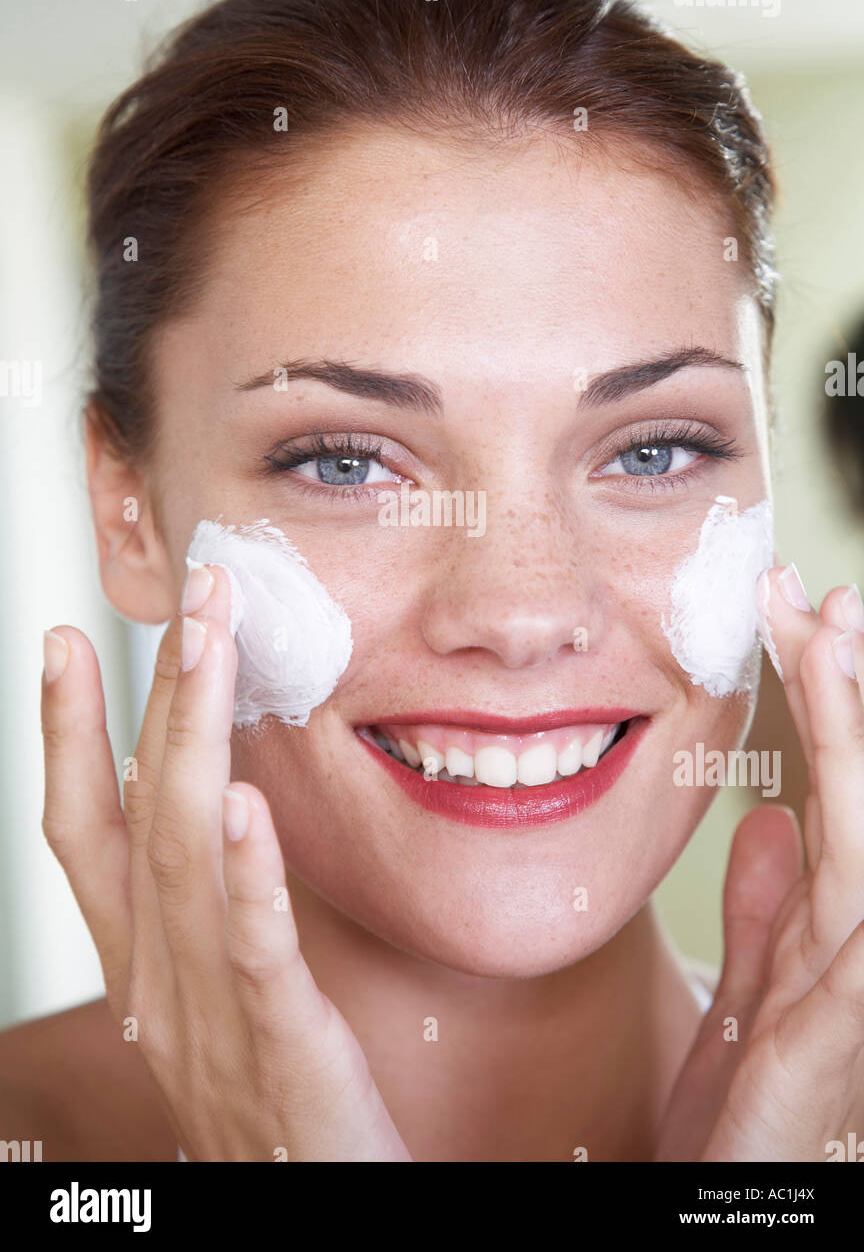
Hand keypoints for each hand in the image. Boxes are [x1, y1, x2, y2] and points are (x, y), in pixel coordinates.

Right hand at [40, 565, 410, 1161]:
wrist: (301, 1213)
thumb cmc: (267, 1102)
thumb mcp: (214, 996)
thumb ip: (205, 908)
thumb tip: (217, 806)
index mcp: (141, 959)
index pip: (84, 828)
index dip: (66, 733)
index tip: (61, 638)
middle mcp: (157, 976)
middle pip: (141, 814)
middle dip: (157, 695)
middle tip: (186, 595)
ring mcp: (210, 1012)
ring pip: (186, 856)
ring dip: (194, 741)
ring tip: (207, 647)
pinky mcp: (282, 1046)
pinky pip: (254, 950)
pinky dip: (246, 876)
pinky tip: (249, 805)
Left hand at [656, 569, 863, 1161]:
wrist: (736, 1217)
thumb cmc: (743, 1127)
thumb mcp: (745, 1004)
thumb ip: (765, 917)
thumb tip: (769, 819)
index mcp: (822, 933)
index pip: (825, 788)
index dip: (821, 698)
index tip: (793, 611)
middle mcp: (848, 951)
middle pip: (851, 796)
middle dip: (840, 689)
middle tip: (818, 592)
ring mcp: (849, 997)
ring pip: (862, 848)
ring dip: (854, 743)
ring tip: (836, 642)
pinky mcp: (827, 1050)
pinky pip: (851, 954)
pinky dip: (859, 884)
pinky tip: (844, 807)